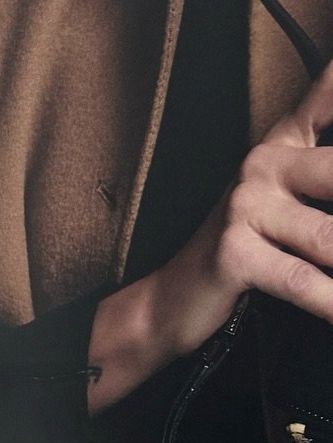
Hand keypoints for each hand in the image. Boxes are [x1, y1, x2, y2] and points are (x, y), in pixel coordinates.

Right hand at [89, 58, 332, 414]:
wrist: (168, 303)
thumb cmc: (238, 251)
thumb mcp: (281, 197)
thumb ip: (322, 170)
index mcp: (282, 144)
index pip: (327, 96)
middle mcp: (263, 165)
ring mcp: (245, 208)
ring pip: (328, 236)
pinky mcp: (235, 254)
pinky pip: (299, 280)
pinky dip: (328, 301)